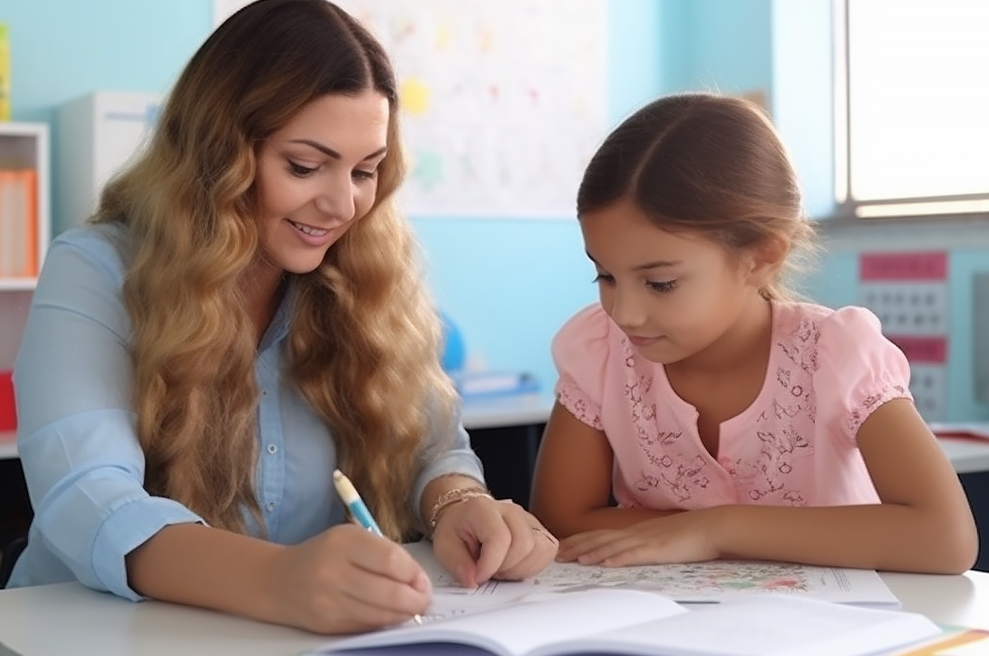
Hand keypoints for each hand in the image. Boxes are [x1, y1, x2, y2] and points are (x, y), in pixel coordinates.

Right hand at [264, 523, 431, 633]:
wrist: (278, 580)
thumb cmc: (324, 555)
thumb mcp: (351, 538)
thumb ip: (385, 554)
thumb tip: (419, 581)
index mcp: (343, 542)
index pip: (392, 560)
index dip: (415, 574)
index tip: (422, 580)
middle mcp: (333, 572)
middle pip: (391, 593)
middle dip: (416, 599)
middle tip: (424, 598)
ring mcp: (329, 602)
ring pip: (382, 615)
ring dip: (404, 614)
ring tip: (409, 606)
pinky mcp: (328, 626)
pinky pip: (368, 627)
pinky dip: (384, 622)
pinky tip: (387, 613)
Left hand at [431, 497, 557, 586]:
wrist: (465, 517)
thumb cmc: (457, 529)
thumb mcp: (444, 545)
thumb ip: (456, 563)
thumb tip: (473, 579)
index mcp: (484, 510)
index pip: (499, 538)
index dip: (490, 564)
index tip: (478, 576)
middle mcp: (510, 511)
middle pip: (524, 544)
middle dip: (506, 568)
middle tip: (490, 572)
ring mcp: (528, 519)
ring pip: (541, 548)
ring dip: (521, 568)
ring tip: (502, 568)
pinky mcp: (539, 530)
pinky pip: (548, 550)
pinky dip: (534, 565)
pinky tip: (515, 566)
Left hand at [556, 509, 720, 565]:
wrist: (712, 525)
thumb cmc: (689, 532)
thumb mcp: (659, 536)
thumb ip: (642, 541)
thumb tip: (626, 550)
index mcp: (634, 530)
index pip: (600, 534)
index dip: (579, 540)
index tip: (561, 547)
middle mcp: (636, 533)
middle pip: (600, 539)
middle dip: (576, 547)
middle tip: (557, 555)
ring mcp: (647, 540)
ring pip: (614, 547)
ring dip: (593, 553)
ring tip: (574, 559)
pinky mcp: (659, 549)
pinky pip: (636, 555)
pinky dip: (620, 559)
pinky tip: (607, 564)